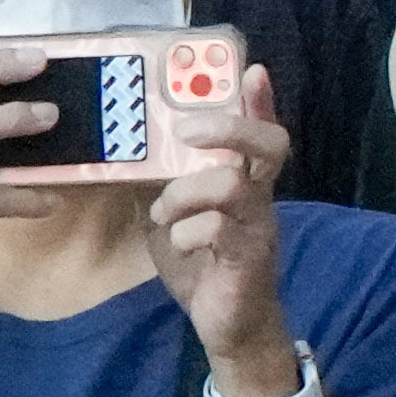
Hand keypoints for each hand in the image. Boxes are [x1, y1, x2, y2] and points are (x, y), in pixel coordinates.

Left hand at [135, 55, 295, 367]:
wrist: (228, 327)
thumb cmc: (201, 265)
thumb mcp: (171, 216)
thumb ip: (160, 182)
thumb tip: (125, 150)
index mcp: (241, 181)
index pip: (260, 130)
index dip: (260, 100)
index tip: (250, 68)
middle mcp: (259, 197)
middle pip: (270, 143)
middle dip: (229, 125)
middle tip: (186, 130)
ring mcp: (259, 226)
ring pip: (235, 183)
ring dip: (186, 192)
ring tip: (164, 212)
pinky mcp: (250, 257)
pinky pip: (219, 229)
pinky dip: (186, 232)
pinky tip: (177, 245)